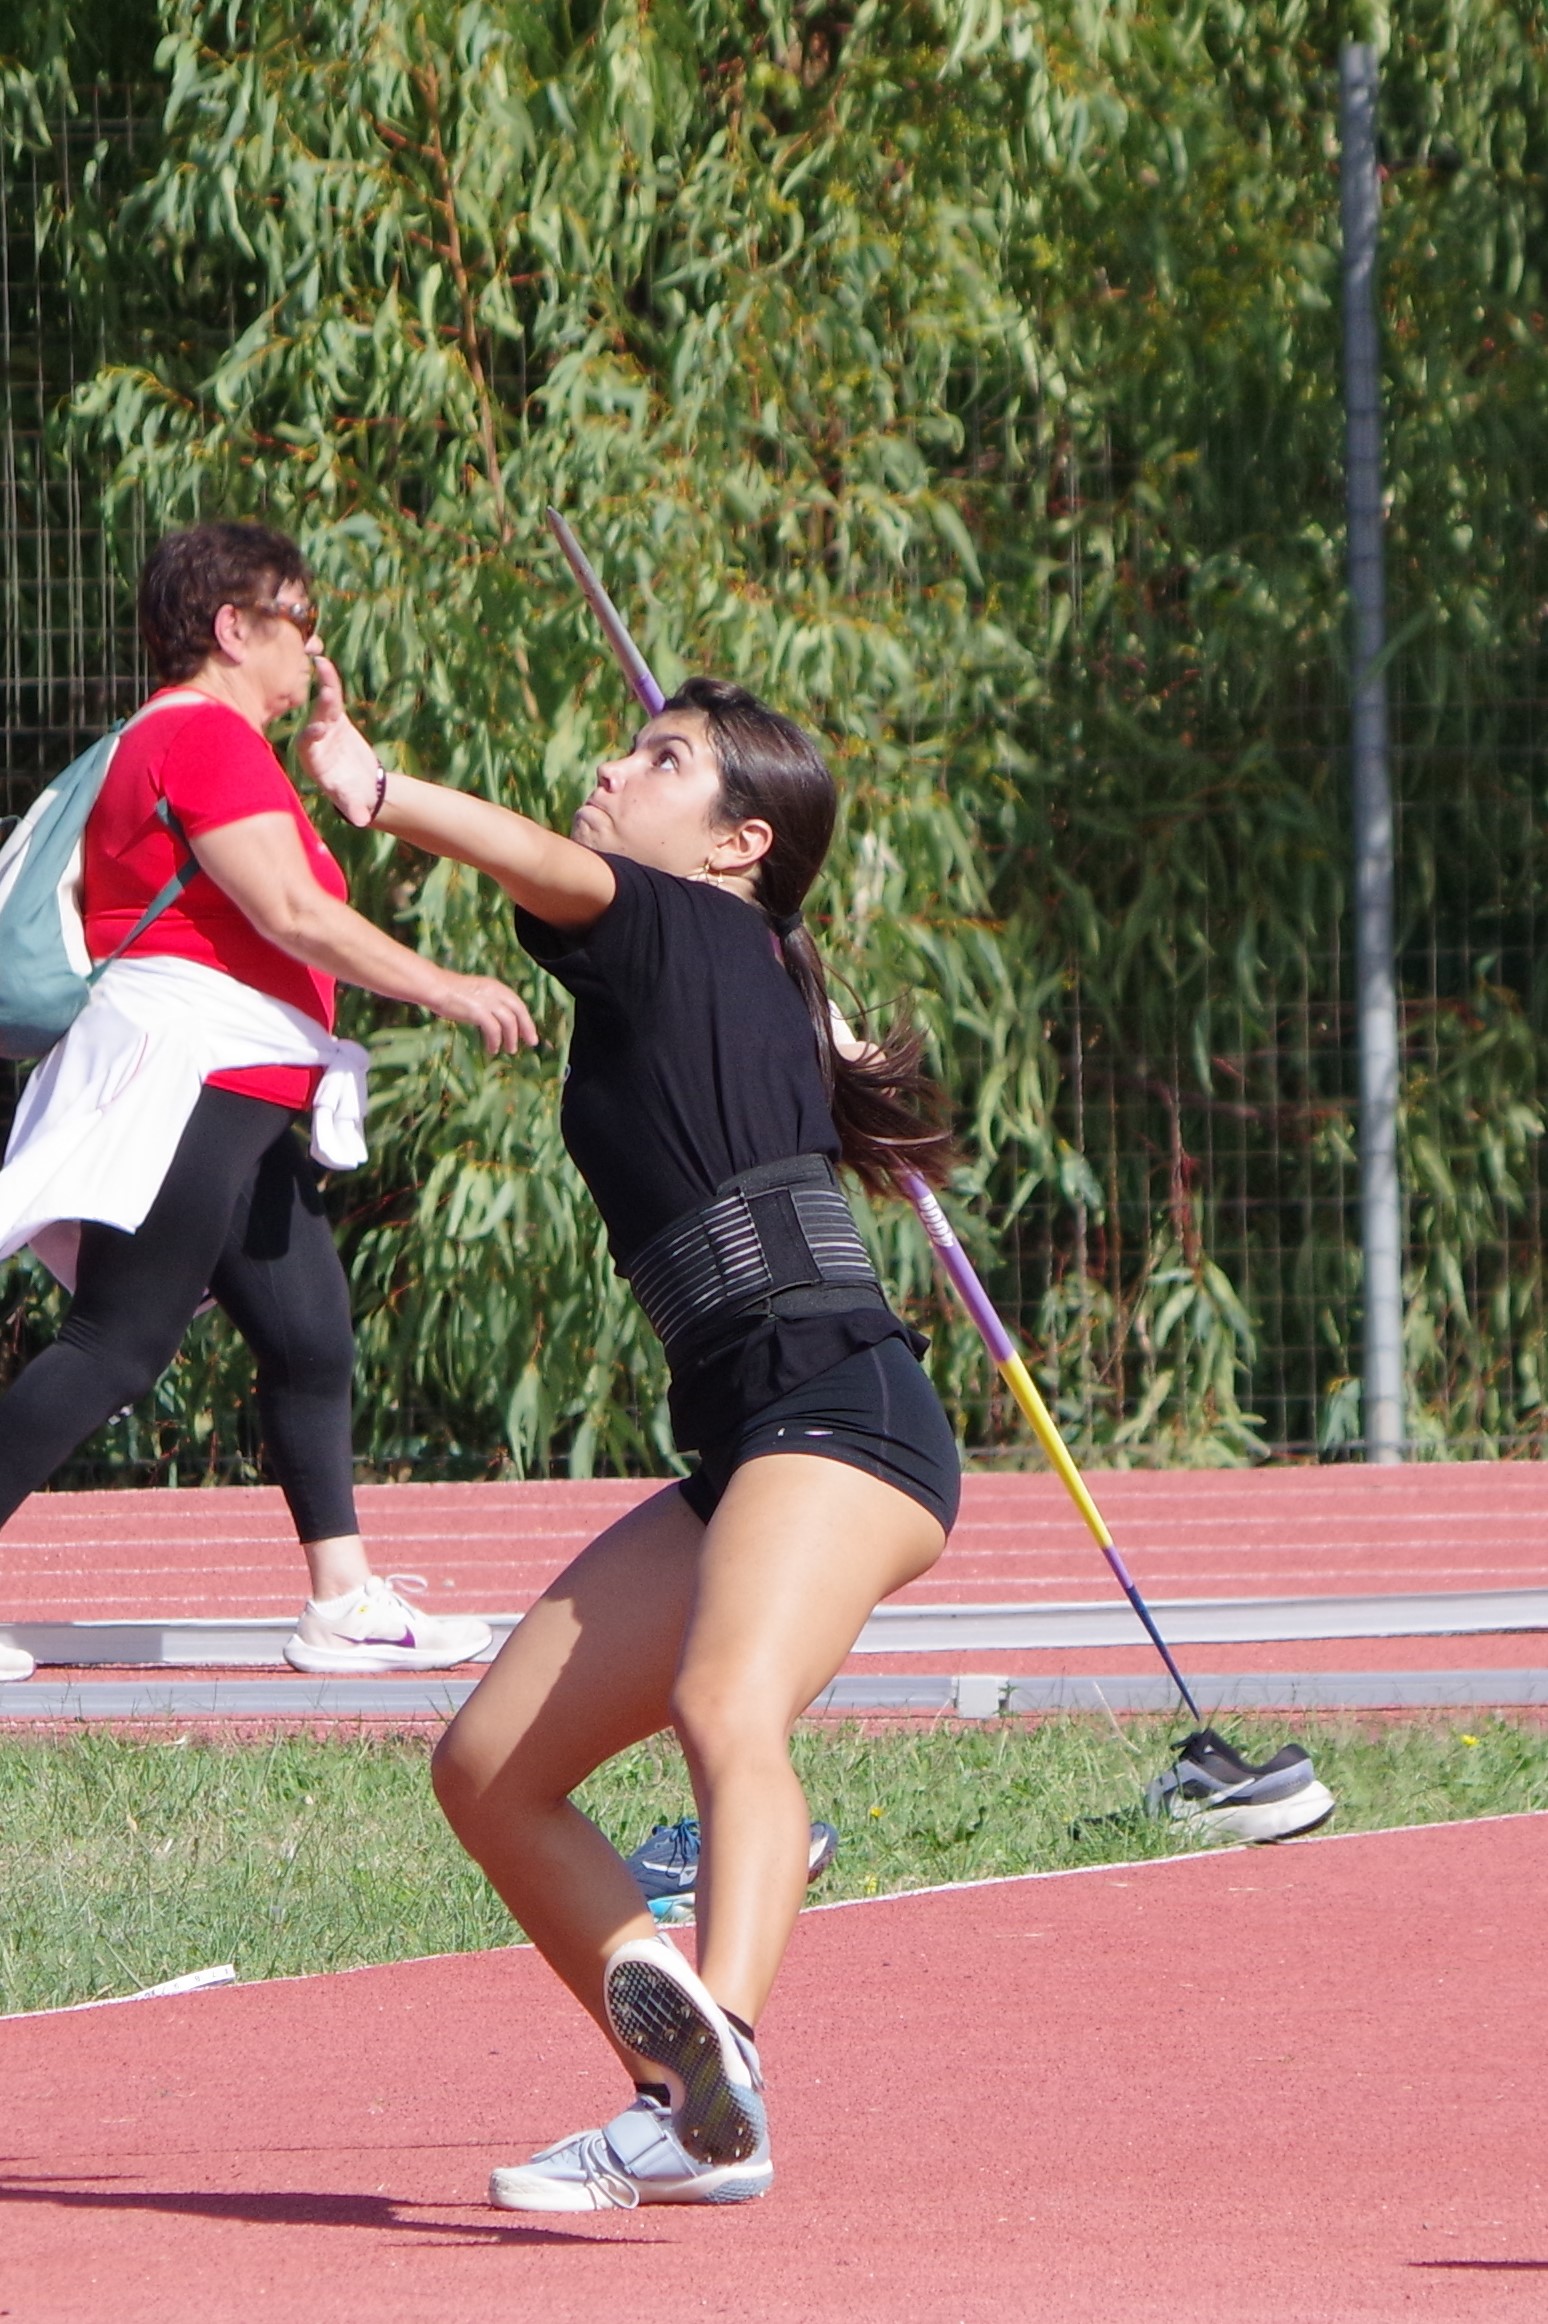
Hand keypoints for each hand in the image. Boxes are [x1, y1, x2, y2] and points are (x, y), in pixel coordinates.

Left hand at [299, 655, 383, 825]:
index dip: (311, 737)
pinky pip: (331, 696)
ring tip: (323, 666)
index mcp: (312, 761)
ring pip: (321, 704)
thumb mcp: (355, 803)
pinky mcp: (334, 716)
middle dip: (319, 708)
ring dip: (323, 687)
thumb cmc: (354, 797)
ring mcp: (323, 726)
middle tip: (326, 694)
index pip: (307, 746)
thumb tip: (361, 820)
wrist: (361, 785)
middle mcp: (313, 741)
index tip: (319, 730)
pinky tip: (324, 661)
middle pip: (313, 721)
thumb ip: (355, 809)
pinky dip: (329, 680)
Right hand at [429, 971, 539, 1055]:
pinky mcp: (478, 1011)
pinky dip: (495, 1041)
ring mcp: (487, 1001)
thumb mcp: (476, 993)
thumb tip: (499, 1020)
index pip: (517, 1003)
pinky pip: (494, 1030)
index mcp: (495, 987)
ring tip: (510, 1050)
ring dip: (511, 1038)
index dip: (526, 1019)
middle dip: (527, 1028)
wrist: (435, 988)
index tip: (529, 1032)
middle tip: (531, 1043)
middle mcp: (495, 992)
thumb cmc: (450, 993)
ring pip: (509, 1022)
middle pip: (519, 1011)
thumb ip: (489, 1002)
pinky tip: (492, 1049)